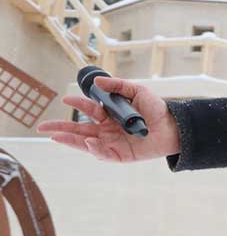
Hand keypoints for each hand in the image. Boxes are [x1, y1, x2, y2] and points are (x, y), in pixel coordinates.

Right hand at [36, 76, 180, 162]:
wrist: (174, 127)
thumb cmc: (157, 110)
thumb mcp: (137, 91)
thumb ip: (117, 86)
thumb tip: (97, 81)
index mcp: (110, 116)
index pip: (89, 110)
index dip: (78, 104)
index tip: (66, 98)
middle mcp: (108, 130)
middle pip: (80, 129)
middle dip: (61, 128)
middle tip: (42, 126)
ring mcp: (112, 143)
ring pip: (86, 143)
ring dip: (70, 140)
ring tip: (54, 136)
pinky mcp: (120, 155)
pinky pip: (103, 153)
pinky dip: (94, 148)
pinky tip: (88, 142)